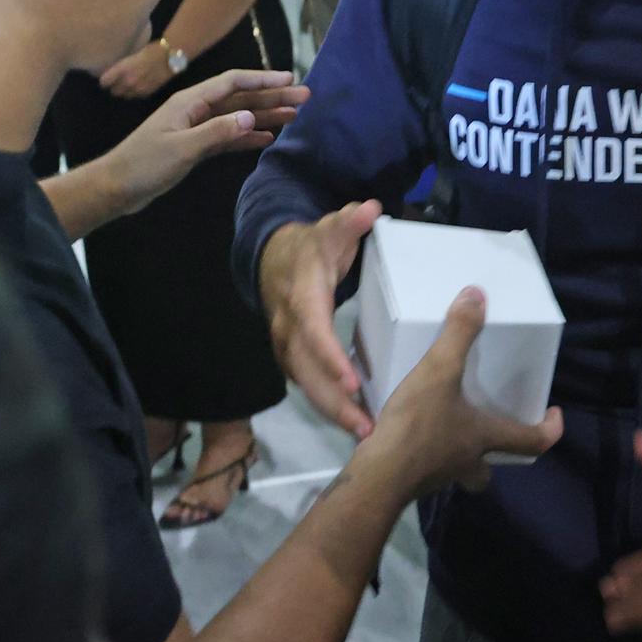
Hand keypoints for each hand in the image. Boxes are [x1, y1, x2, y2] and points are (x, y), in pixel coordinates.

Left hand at [99, 40, 172, 100]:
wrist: (171, 57)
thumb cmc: (152, 49)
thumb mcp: (134, 54)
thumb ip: (125, 65)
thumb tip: (117, 70)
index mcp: (122, 69)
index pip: (104, 81)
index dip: (104, 80)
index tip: (106, 78)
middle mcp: (128, 81)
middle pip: (114, 91)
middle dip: (114, 87)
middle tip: (117, 82)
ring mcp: (138, 89)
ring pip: (125, 96)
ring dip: (125, 91)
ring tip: (128, 85)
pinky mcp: (148, 92)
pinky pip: (137, 96)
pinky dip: (135, 93)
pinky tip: (139, 86)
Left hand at [101, 68, 305, 214]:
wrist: (116, 187)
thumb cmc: (143, 165)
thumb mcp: (181, 148)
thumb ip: (216, 132)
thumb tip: (251, 117)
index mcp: (189, 102)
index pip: (232, 83)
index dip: (262, 80)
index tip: (289, 79)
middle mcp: (195, 110)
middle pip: (240, 98)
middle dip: (272, 97)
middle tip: (304, 97)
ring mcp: (195, 128)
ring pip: (237, 117)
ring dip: (264, 116)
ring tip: (294, 116)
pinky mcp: (195, 147)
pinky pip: (228, 136)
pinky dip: (248, 136)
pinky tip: (267, 138)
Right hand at [260, 200, 383, 437]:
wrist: (271, 258)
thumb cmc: (310, 247)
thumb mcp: (329, 230)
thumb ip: (350, 222)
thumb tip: (370, 208)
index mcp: (302, 297)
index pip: (313, 331)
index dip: (329, 357)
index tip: (352, 381)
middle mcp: (288, 326)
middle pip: (306, 370)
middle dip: (333, 401)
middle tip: (366, 428)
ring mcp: (285, 344)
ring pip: (304, 383)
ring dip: (331, 410)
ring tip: (365, 433)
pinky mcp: (289, 356)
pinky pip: (306, 384)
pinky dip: (327, 404)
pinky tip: (352, 420)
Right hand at [365, 287, 565, 494]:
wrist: (377, 474)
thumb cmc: (418, 425)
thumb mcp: (439, 370)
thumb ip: (459, 333)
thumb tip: (477, 296)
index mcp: (485, 437)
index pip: (534, 441)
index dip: (549, 429)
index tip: (554, 415)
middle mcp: (468, 461)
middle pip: (492, 465)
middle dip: (497, 450)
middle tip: (492, 429)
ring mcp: (439, 474)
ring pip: (462, 469)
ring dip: (461, 452)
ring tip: (450, 425)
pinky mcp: (413, 478)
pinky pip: (429, 466)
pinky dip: (427, 452)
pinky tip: (412, 432)